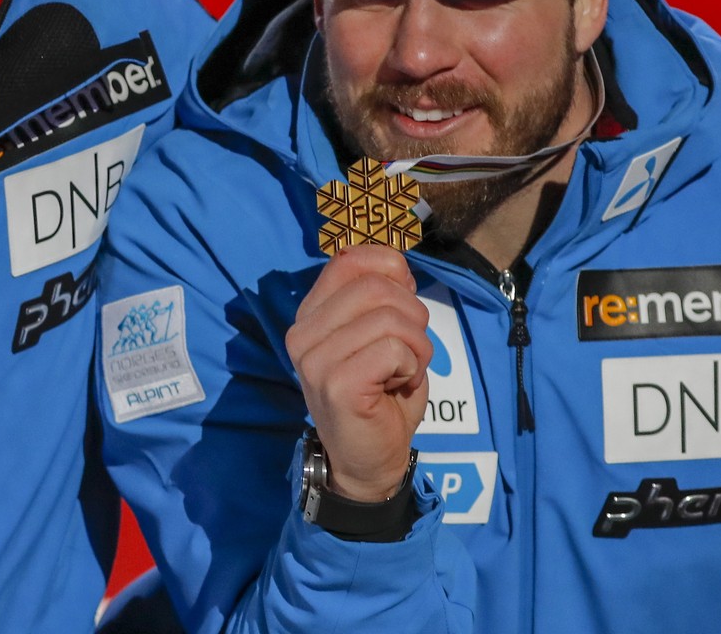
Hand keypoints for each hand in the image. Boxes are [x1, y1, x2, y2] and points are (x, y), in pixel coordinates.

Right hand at [286, 244, 431, 500]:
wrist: (368, 460)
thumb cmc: (380, 395)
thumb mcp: (382, 334)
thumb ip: (383, 296)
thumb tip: (398, 264)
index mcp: (310, 313)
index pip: (350, 260)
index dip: (390, 269)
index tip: (403, 301)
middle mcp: (303, 332)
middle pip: (376, 286)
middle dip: (412, 315)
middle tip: (410, 349)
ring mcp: (315, 359)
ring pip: (390, 318)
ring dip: (416, 345)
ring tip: (404, 370)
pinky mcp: (336, 384)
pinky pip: (394, 349)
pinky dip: (412, 366)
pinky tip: (398, 385)